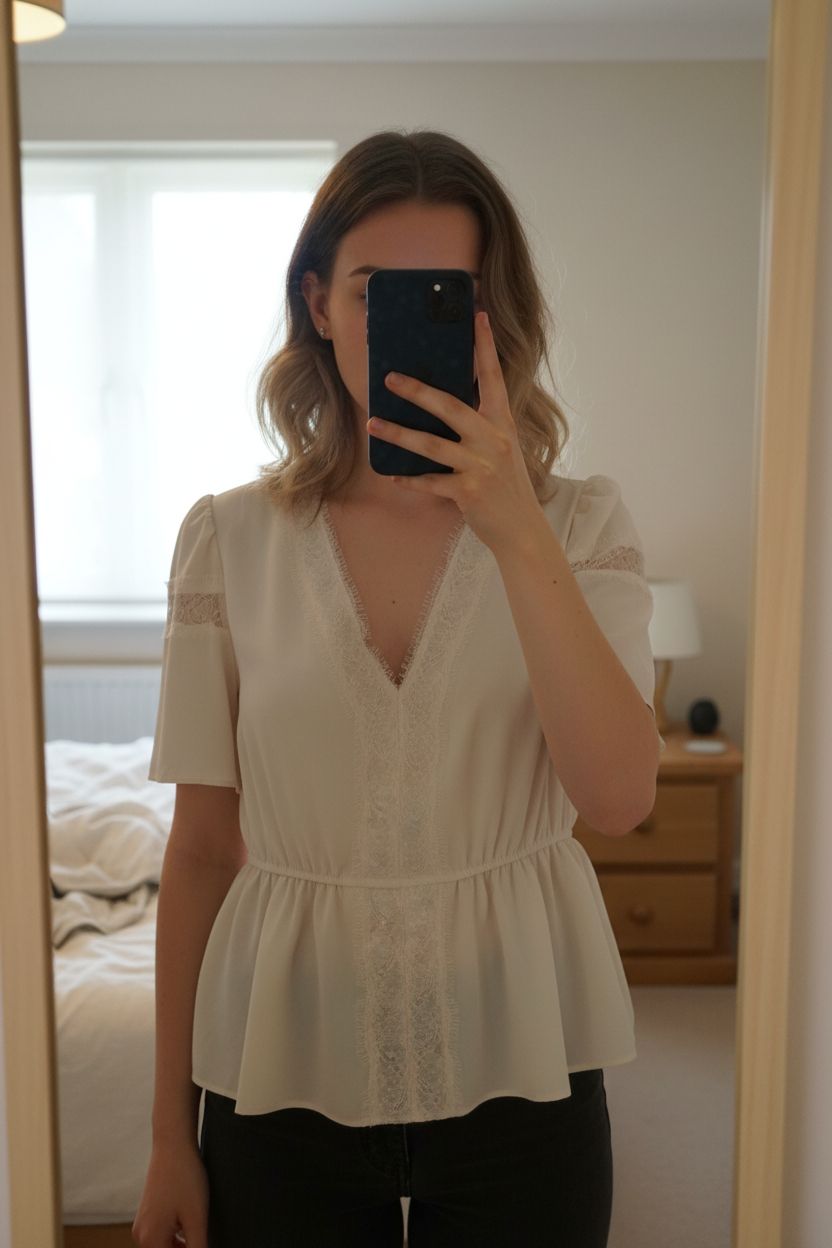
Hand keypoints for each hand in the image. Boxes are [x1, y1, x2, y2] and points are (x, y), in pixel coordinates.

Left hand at [367, 311, 541, 552]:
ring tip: (372, 424)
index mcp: (502, 423)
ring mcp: (481, 466)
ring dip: (398, 434)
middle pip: (450, 406)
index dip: (485, 346)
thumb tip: (442, 404)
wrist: (522, 529)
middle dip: (417, 391)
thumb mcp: (502, 448)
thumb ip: (480, 426)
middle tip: (389, 378)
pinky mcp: (468, 492)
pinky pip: (430, 482)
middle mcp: (493, 440)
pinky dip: (409, 478)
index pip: (494, 377)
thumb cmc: (507, 486)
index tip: (477, 316)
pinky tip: (391, 473)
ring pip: (431, 445)